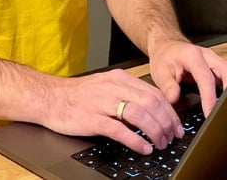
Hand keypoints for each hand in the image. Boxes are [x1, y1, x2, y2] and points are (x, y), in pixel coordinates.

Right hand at [38, 69, 183, 154]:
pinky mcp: (93, 118)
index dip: (169, 111)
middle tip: (172, 137)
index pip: (153, 93)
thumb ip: (127, 94)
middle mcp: (113, 87)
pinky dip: (136, 140)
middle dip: (166, 123)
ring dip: (155, 132)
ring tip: (160, 143)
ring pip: (139, 115)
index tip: (177, 125)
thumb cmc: (77, 95)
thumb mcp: (105, 86)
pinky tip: (144, 148)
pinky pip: (120, 130)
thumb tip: (152, 109)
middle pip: (150, 104)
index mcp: (119, 78)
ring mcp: (103, 102)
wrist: (50, 97)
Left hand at [148, 40, 226, 116]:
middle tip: (226, 112)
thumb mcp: (160, 72)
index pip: (206, 78)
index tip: (210, 113)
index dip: (210, 97)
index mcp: (193, 56)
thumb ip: (168, 86)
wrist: (168, 46)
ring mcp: (216, 60)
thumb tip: (175, 100)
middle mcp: (208, 56)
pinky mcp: (219, 65)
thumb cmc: (165, 57)